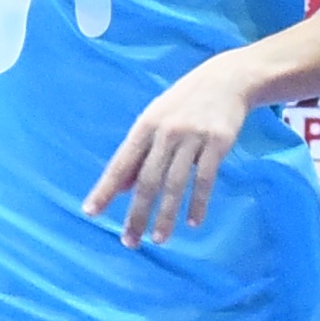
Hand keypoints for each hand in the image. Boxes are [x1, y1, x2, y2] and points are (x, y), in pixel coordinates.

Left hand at [83, 50, 254, 244]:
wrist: (228, 79)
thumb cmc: (184, 104)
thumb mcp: (155, 120)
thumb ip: (138, 153)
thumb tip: (117, 188)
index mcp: (145, 126)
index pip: (121, 164)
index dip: (105, 189)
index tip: (91, 212)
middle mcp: (166, 132)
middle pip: (147, 180)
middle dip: (137, 213)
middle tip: (129, 241)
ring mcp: (192, 137)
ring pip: (175, 183)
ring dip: (166, 215)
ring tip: (159, 239)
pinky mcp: (218, 142)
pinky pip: (206, 178)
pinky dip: (199, 202)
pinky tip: (193, 223)